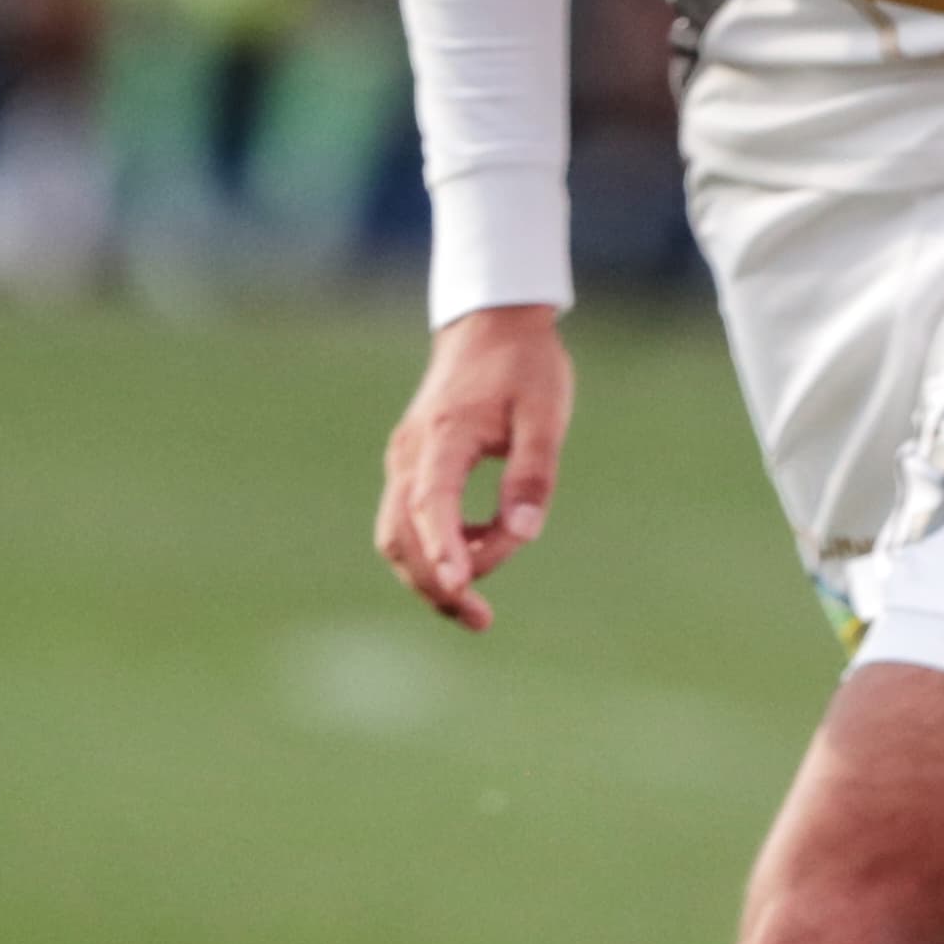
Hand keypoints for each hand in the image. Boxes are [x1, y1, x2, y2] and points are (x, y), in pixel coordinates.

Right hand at [375, 303, 573, 631]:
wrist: (492, 325)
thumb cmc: (526, 366)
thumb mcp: (547, 412)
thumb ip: (534, 471)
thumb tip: (525, 531)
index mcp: (444, 435)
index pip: (433, 502)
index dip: (445, 549)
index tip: (462, 587)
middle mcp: (410, 453)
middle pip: (403, 534)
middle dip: (436, 582)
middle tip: (481, 618)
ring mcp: (403, 460)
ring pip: (397, 535)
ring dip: (429, 574)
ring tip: (476, 608)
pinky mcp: (410, 466)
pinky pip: (408, 521)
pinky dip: (433, 549)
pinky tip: (477, 556)